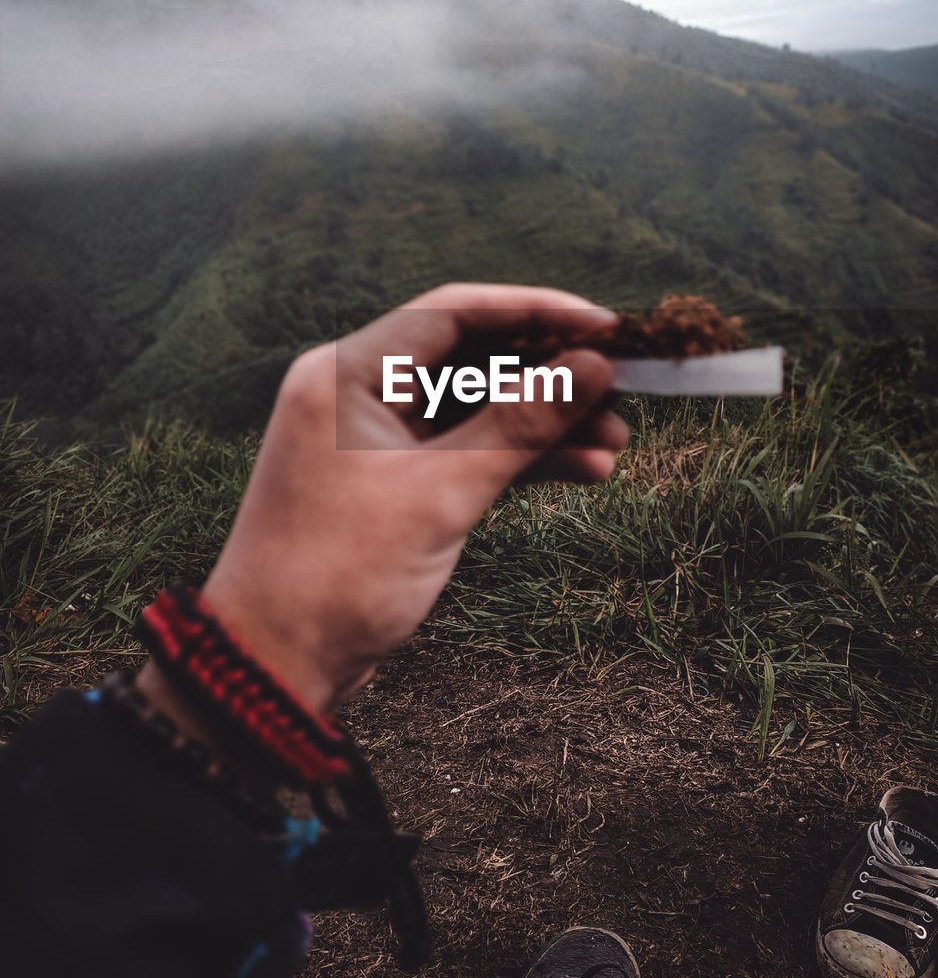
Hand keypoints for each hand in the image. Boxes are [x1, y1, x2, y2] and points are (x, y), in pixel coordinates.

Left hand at [150, 284, 628, 716]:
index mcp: (347, 374)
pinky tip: (583, 470)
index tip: (604, 326)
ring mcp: (375, 438)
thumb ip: (520, 424)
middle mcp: (357, 393)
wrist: (277, 665)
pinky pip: (465, 449)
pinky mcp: (393, 480)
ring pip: (475, 408)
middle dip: (547, 376)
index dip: (535, 312)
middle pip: (471, 359)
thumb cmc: (339, 574)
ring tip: (616, 443)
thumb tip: (593, 368)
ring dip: (542, 423)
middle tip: (620, 389)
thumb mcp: (441, 493)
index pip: (453, 315)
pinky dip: (517, 459)